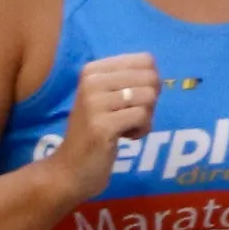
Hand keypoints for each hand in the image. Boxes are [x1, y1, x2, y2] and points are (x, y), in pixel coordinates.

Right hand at [41, 50, 159, 206]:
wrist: (70, 169)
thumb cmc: (93, 132)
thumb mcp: (107, 98)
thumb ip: (130, 81)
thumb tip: (158, 74)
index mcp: (92, 70)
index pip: (146, 60)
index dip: (150, 83)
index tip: (134, 101)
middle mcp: (91, 81)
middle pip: (150, 78)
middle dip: (150, 101)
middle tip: (132, 116)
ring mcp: (95, 103)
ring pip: (148, 97)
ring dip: (146, 117)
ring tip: (128, 127)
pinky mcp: (102, 125)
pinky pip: (142, 117)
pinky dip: (142, 130)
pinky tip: (126, 138)